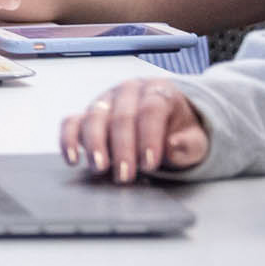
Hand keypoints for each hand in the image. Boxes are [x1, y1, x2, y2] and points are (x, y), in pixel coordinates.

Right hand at [60, 78, 206, 182]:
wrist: (167, 121)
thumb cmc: (181, 131)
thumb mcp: (196, 140)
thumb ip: (189, 144)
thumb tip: (173, 144)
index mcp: (159, 91)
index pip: (151, 109)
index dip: (149, 137)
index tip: (150, 163)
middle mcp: (129, 91)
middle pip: (122, 115)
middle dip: (122, 147)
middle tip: (125, 175)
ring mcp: (106, 100)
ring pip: (94, 116)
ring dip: (95, 144)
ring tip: (100, 168)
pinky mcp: (88, 114)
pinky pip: (72, 122)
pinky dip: (68, 139)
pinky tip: (73, 158)